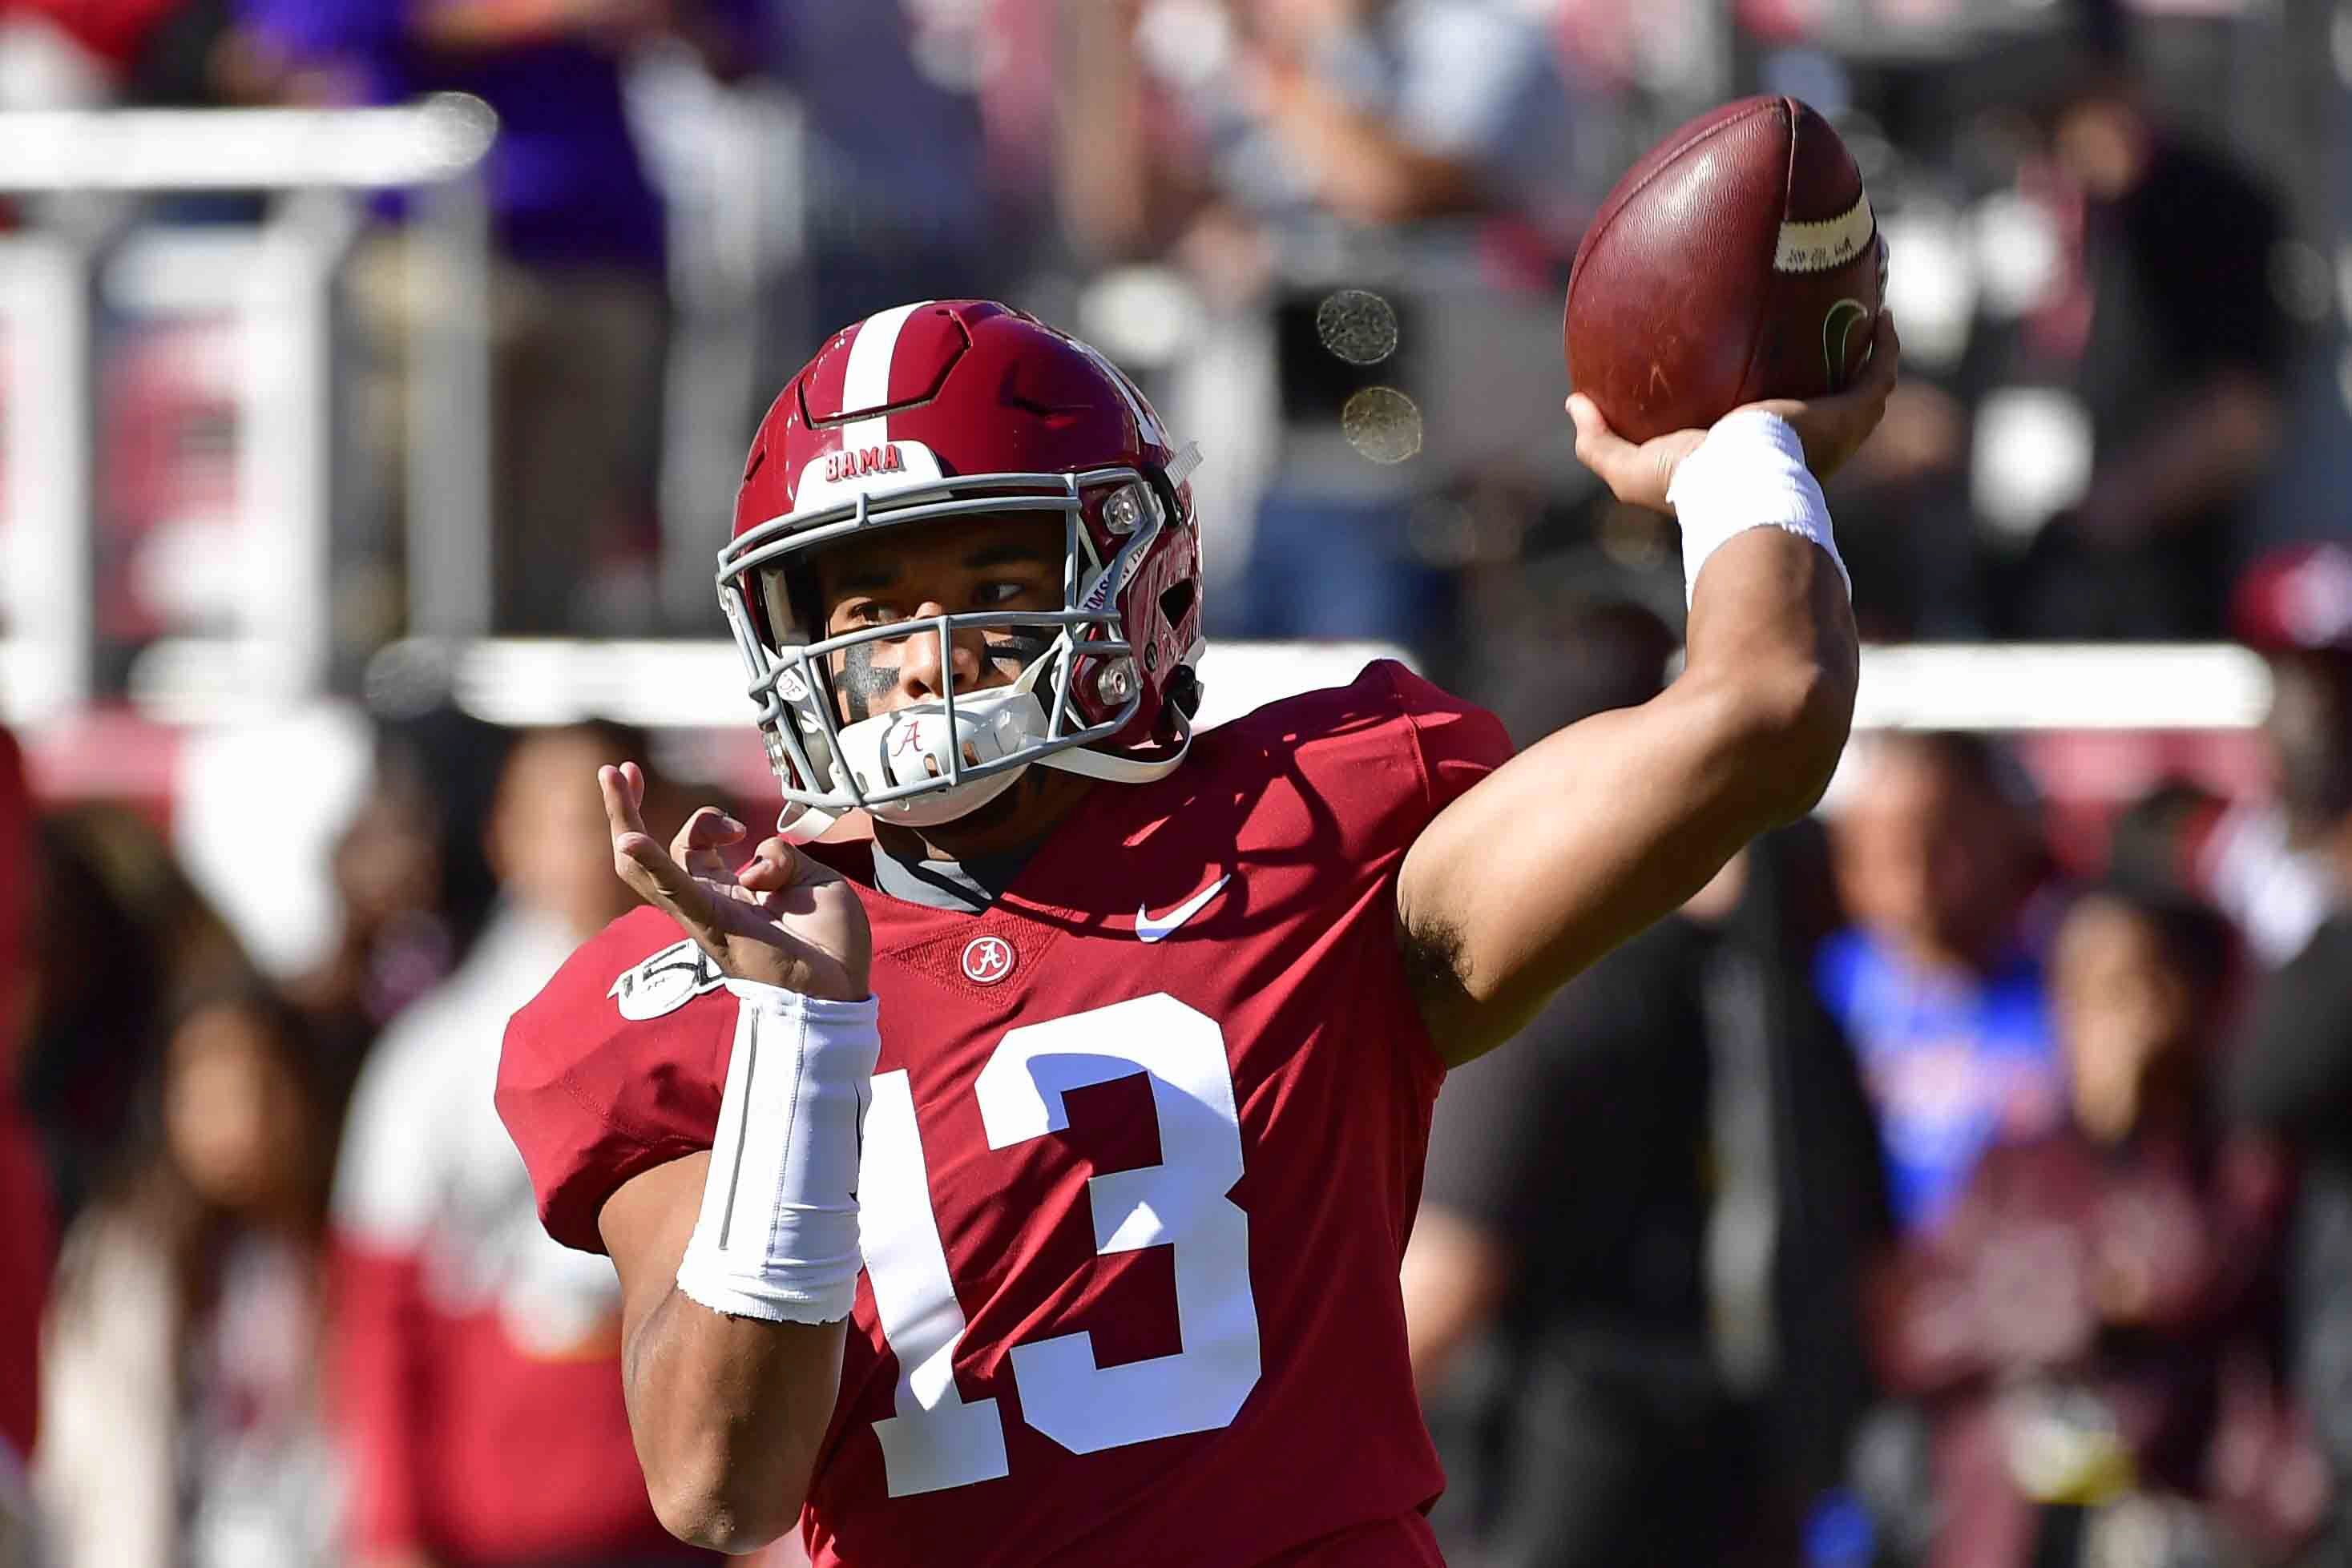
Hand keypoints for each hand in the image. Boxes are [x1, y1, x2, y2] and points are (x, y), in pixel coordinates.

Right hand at [600, 763, 871, 1001]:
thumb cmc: (828, 943)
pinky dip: (651, 863)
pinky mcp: (711, 924)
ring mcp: (704, 914)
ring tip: (612, 778)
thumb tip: (754, 855)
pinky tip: (629, 840)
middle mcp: (707, 902)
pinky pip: (675, 891)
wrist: (840, 989)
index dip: (688, 814)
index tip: (710, 797)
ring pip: (648, 867)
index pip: (692, 846)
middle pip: (654, 852)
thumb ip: (779, 854)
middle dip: (626, 809)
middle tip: (613, 771)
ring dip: (625, 819)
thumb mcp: (811, 878)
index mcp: (730, 891)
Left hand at [1568, 310, 1900, 513]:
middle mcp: (1802, 440)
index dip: (1770, 389)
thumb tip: (1575, 404)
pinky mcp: (1851, 413)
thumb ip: (1598, 441)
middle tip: (1821, 315)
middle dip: (1828, 357)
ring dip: (1866, 342)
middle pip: (1824, 391)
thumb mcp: (1630, 467)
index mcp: (1756, 450)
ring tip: (1866, 298)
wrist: (1736, 487)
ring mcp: (1833, 427)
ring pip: (1861, 376)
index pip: (1769, 419)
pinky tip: (1882, 310)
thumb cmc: (1689, 484)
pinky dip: (1884, 343)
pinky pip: (1878, 371)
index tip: (1757, 350)